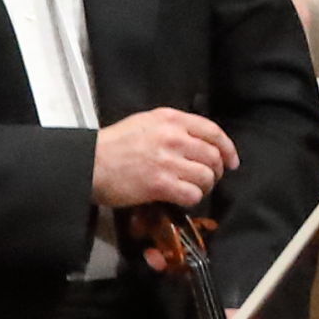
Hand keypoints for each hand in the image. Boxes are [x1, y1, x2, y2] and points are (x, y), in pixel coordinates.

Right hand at [90, 105, 237, 209]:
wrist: (88, 164)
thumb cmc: (111, 145)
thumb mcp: (144, 123)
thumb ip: (171, 127)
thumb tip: (195, 142)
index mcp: (171, 119)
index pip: (213, 132)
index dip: (228, 149)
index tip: (230, 161)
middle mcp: (173, 137)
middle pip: (213, 156)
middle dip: (216, 171)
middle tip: (208, 180)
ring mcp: (167, 161)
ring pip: (206, 176)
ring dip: (204, 187)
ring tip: (192, 189)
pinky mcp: (160, 184)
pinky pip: (191, 194)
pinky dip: (191, 199)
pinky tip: (181, 198)